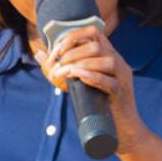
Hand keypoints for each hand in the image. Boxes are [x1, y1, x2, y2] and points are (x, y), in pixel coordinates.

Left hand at [34, 25, 151, 154]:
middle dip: (71, 53)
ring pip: (106, 60)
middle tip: (57, 67)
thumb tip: (39, 54)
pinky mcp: (121, 93)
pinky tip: (78, 77)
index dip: (73, 37)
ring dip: (80, 64)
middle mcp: (117, 61)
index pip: (93, 32)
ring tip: (64, 73)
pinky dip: (92, 77)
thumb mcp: (78, 82)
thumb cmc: (98, 103)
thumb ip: (62, 67)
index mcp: (108, 54)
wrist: (120, 128)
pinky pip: (109, 81)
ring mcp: (122, 77)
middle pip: (96, 45)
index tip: (57, 52)